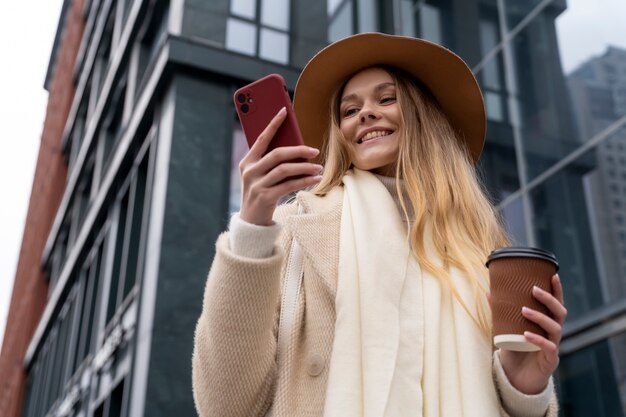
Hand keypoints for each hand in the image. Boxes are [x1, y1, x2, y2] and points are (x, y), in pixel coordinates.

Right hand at [239, 107, 322, 225]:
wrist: (251, 220)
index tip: (284, 111)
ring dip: (305, 167)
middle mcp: (250, 171)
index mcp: (247, 162)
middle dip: (298, 150)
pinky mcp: (265, 197)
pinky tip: (315, 179)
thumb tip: (296, 146)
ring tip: (318, 167)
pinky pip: (289, 185)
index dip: (273, 124)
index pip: (261, 138)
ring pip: (285, 170)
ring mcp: (256, 184)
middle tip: (314, 150)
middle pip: (277, 154)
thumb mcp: (260, 175)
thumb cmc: (260, 192)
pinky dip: (304, 181)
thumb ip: (270, 161)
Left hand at [498, 274, 566, 393]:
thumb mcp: (507, 329)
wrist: (517, 379)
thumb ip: (501, 312)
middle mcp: (553, 333)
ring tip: (524, 310)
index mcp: (547, 323)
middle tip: (534, 289)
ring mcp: (554, 346)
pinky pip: (549, 348)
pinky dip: (538, 339)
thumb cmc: (515, 350)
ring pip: (555, 328)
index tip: (553, 275)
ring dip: (540, 317)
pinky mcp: (550, 360)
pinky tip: (527, 334)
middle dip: (549, 299)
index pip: (556, 304)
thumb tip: (489, 291)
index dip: (557, 290)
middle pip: (560, 312)